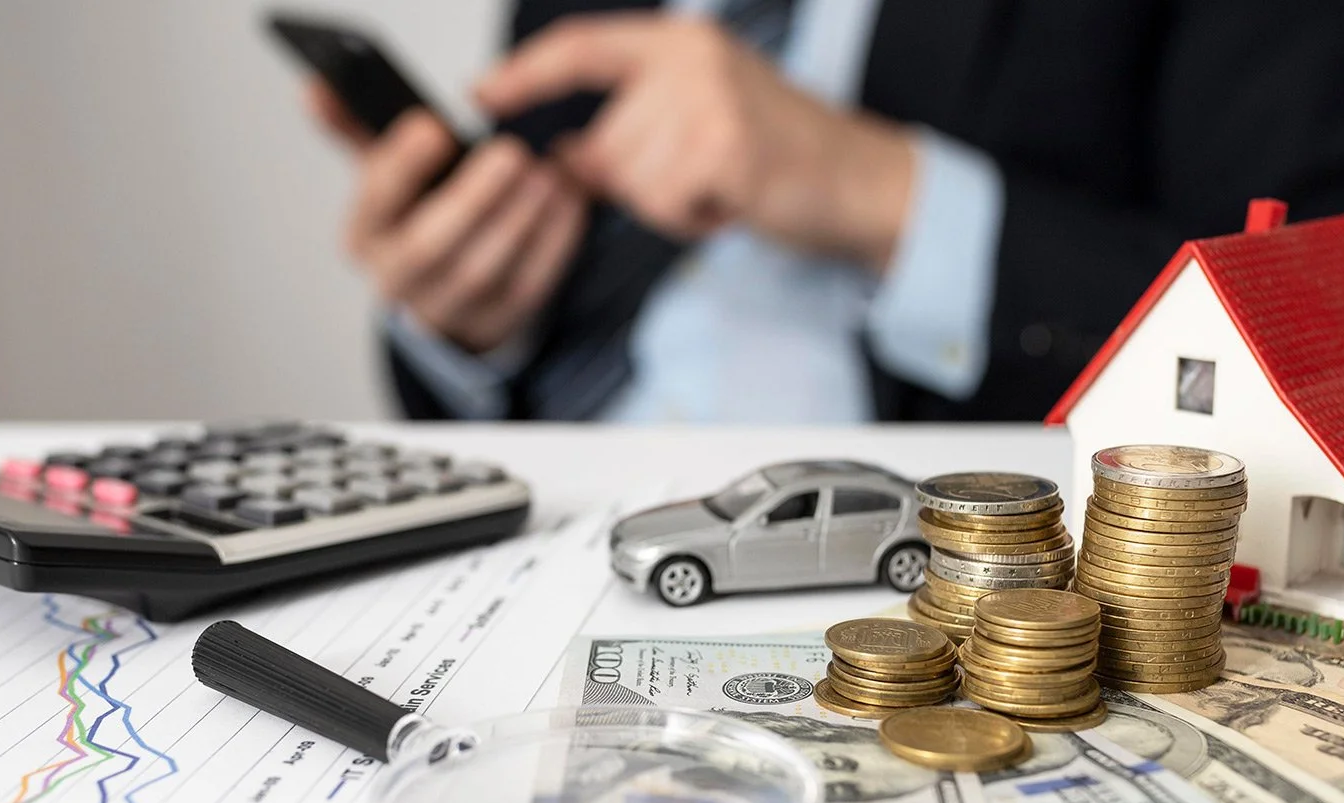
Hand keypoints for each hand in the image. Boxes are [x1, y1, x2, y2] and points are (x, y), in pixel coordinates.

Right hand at [306, 83, 586, 352]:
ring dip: (518, 220)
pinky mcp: (497, 321)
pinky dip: (552, 243)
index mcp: (364, 235)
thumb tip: (315, 88)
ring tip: (547, 173)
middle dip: (471, 199)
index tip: (435, 126)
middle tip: (510, 152)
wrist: (445, 285)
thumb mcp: (385, 171)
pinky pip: (528, 287)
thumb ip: (356, 127)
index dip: (403, 165)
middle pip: (429, 247)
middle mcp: (397, 280)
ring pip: (482, 271)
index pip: (375, 202)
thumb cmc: (417, 212)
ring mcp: (448, 308)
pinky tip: (568, 200)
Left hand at [475, 14, 915, 271]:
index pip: (582, 47)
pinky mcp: (727, 149)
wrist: (860, 181)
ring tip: (720, 186)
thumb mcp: (697, 123)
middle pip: (604, 140)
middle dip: (637, 179)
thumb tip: (562, 157)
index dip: (527, 72)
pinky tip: (730, 202)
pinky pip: (664, 203)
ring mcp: (711, 101)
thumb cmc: (780, 154)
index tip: (483, 95)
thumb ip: (628, 130)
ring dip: (669, 202)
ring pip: (632, 178)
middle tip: (700, 176)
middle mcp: (693, 60)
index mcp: (682, 42)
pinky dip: (691, 218)